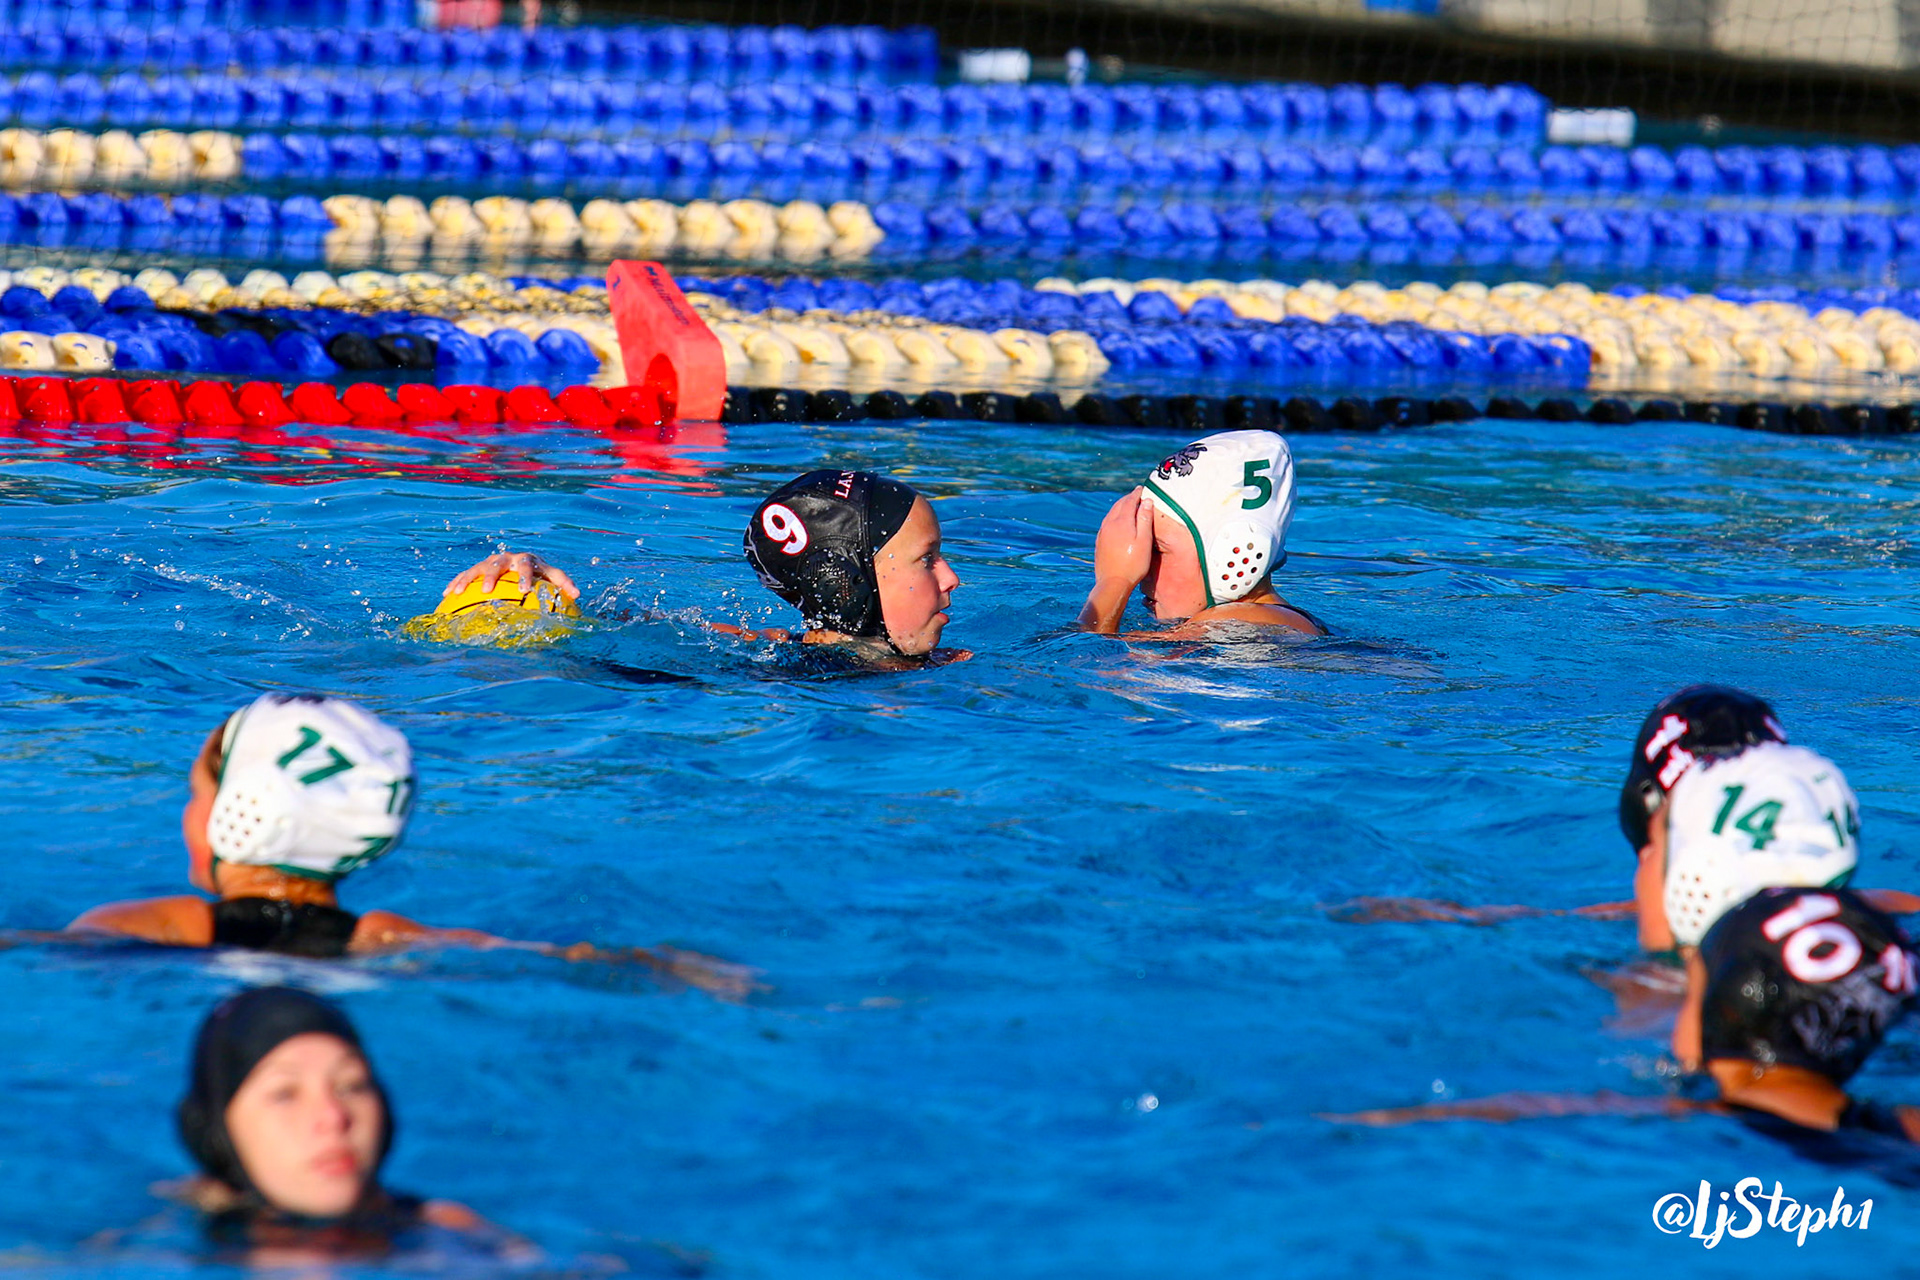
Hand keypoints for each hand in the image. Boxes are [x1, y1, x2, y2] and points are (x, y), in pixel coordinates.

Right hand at [444, 551, 578, 600]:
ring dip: (467, 579)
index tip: (524, 591)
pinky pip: (465, 574)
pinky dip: (456, 583)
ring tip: (456, 593)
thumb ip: (563, 583)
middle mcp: (508, 558)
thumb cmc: (540, 573)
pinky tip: (445, 596)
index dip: (525, 577)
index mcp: (528, 560)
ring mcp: (492, 561)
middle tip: (486, 590)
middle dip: (491, 576)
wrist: (523, 561)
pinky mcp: (480, 566)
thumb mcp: (552, 577)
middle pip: (498, 564)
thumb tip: (578, 595)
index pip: (528, 566)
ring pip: (478, 568)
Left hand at [1092, 487, 1154, 589]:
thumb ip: (1145, 520)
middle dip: (1128, 498)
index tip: (1143, 489)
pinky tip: (1118, 521)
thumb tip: (1146, 501)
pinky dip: (1114, 516)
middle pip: (1119, 505)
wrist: (1112, 583)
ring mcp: (1102, 533)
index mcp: (1121, 522)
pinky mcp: (1099, 542)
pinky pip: (1107, 522)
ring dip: (1120, 507)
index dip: (1137, 494)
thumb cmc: (1133, 564)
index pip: (1129, 501)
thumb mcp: (1144, 541)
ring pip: (1111, 513)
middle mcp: (1109, 524)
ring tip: (1128, 505)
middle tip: (1137, 495)